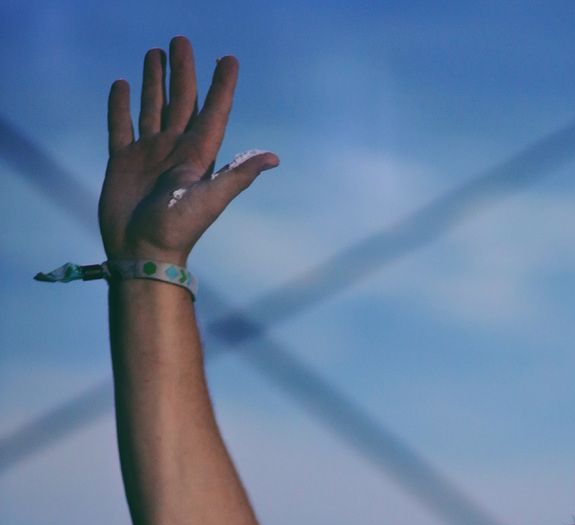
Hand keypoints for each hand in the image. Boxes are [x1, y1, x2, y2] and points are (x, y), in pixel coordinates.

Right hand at [99, 36, 277, 262]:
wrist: (142, 253)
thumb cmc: (178, 230)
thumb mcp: (211, 199)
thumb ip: (237, 175)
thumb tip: (272, 157)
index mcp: (198, 155)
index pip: (212, 112)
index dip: (221, 86)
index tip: (229, 59)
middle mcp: (175, 150)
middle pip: (181, 100)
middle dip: (182, 71)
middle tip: (181, 40)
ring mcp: (148, 154)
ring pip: (152, 107)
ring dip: (154, 81)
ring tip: (155, 53)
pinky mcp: (123, 162)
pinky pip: (121, 126)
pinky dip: (120, 106)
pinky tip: (121, 85)